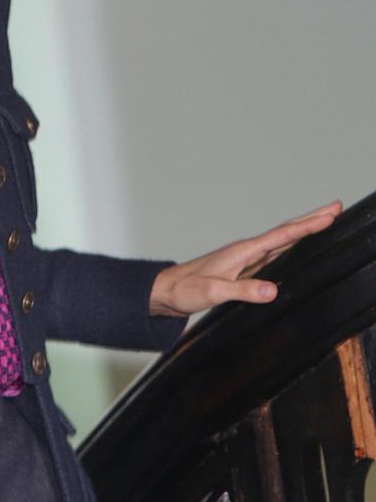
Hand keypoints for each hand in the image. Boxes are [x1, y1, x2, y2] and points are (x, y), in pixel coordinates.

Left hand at [149, 200, 342, 316]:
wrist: (165, 292)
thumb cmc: (184, 290)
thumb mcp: (213, 292)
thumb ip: (242, 290)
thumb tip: (273, 290)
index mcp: (242, 252)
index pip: (281, 236)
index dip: (307, 225)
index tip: (330, 214)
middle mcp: (245, 252)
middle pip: (285, 233)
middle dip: (311, 220)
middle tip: (336, 208)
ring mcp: (244, 260)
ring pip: (280, 242)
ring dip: (302, 232)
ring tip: (324, 222)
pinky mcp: (241, 270)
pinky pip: (271, 255)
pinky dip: (288, 247)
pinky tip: (295, 249)